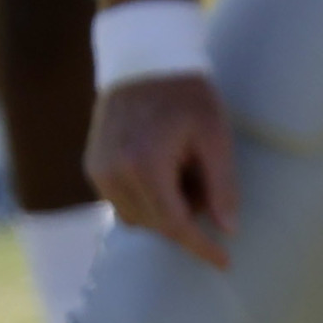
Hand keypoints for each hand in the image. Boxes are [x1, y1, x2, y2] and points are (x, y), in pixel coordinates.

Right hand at [86, 73, 237, 268]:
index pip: (175, 225)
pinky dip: (149, 197)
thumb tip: (229, 230)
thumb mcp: (215, 136)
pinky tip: (167, 166)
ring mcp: (97, 172)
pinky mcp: (92, 167)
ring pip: (138, 218)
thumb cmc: (187, 94)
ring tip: (184, 165)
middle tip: (204, 176)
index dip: (202, 247)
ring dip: (166, 208)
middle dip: (187, 216)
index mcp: (144, 167)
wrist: (144, 60)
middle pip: (157, 224)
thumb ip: (222, 186)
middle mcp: (113, 175)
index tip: (225, 263)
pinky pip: (123, 202)